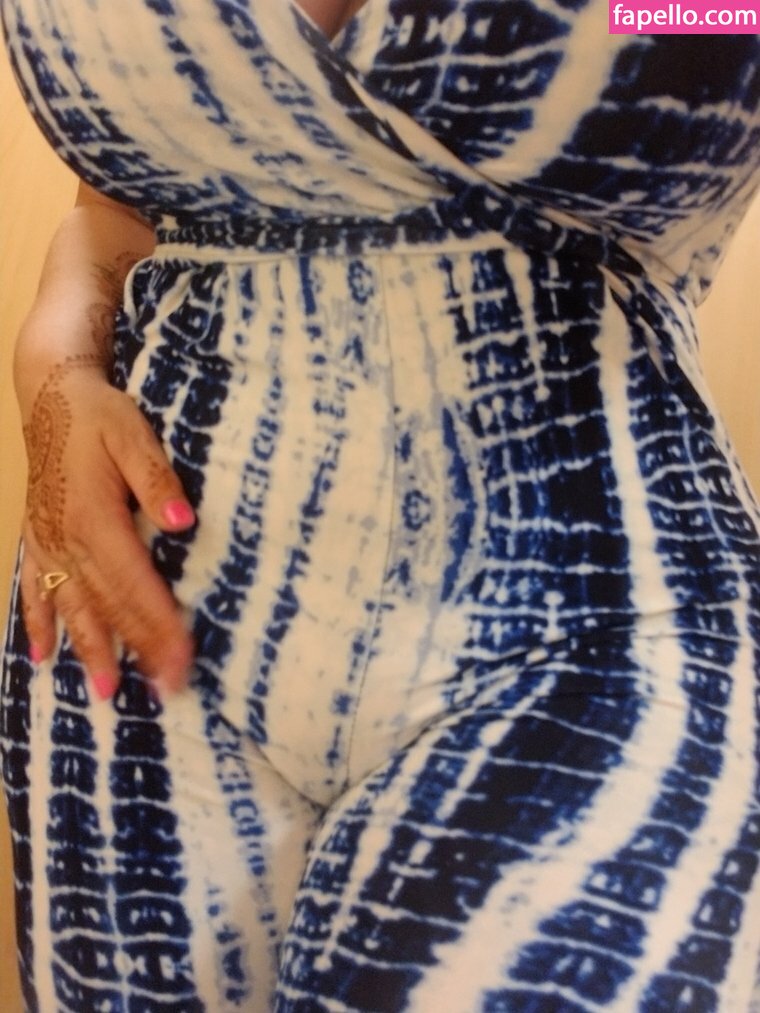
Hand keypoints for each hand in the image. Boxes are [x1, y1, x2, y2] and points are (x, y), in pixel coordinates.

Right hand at [19, 356, 195, 699]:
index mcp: (96, 519)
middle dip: (137, 650)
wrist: (50, 394)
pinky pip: (33, 589)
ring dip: (90, 650)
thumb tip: (185, 521)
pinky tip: (40, 655)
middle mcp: (67, 540)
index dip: (159, 627)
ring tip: (106, 691)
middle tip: (163, 692)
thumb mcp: (134, 436)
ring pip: (71, 607)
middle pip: (107, 605)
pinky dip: (38, 622)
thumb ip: (157, 480)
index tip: (182, 662)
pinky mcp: (35, 538)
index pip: (135, 586)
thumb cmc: (98, 415)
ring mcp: (46, 543)